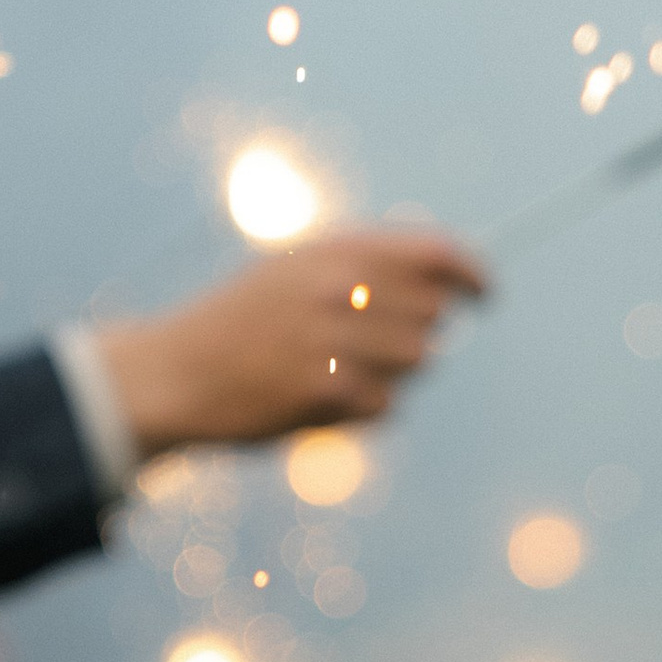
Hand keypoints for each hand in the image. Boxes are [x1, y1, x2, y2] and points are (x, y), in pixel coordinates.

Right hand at [97, 224, 486, 461]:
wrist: (175, 373)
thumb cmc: (240, 322)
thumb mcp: (293, 270)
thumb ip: (362, 268)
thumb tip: (445, 286)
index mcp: (332, 249)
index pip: (434, 253)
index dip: (472, 274)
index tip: (487, 296)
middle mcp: (337, 286)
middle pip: (433, 316)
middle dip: (414, 336)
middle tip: (366, 350)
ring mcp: (332, 338)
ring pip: (416, 363)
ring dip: (391, 375)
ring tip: (338, 374)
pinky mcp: (325, 391)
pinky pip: (385, 406)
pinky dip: (364, 411)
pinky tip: (319, 402)